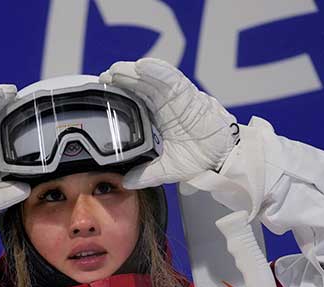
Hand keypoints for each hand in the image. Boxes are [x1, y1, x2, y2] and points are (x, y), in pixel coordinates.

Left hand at [99, 58, 237, 188]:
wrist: (221, 157)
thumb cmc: (196, 158)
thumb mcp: (166, 169)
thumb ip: (146, 174)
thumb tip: (125, 183)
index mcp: (156, 117)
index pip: (133, 100)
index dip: (118, 93)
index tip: (101, 91)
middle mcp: (163, 104)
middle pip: (139, 85)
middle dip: (121, 78)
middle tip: (103, 76)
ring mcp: (176, 96)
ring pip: (152, 79)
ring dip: (134, 72)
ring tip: (118, 69)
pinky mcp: (189, 93)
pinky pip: (172, 79)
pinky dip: (158, 71)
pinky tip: (144, 66)